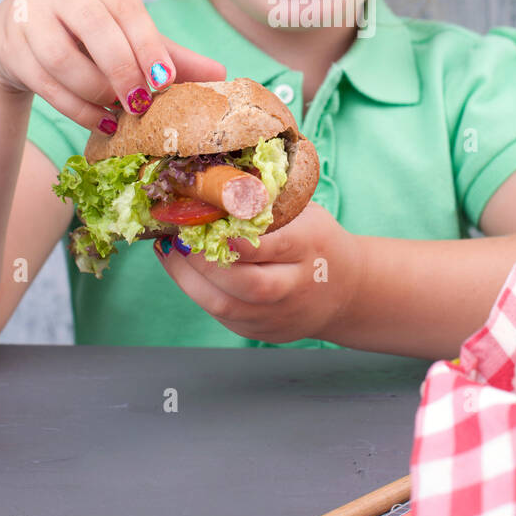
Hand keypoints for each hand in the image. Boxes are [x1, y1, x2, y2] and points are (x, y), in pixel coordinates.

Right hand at [0, 0, 225, 130]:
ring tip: (118, 113)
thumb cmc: (88, 34)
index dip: (148, 46)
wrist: (19, 34)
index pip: (128, 8)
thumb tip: (220, 74)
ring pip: (63, 59)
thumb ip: (169, 55)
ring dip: (95, 93)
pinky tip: (99, 122)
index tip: (166, 83)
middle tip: (142, 104)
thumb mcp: (128, 36)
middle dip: (123, 72)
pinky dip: (76, 108)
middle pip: (95, 29)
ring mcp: (29, 14)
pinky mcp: (10, 45)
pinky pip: (44, 82)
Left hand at [153, 200, 363, 343]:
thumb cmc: (317, 241)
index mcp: (310, 246)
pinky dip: (197, 292)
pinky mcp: (261, 331)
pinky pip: (223, 316)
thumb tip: (212, 184)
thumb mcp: (305, 213)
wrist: (345, 290)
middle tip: (178, 237)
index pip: (268, 245)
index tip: (199, 219)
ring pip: (226, 307)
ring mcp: (279, 315)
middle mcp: (296, 285)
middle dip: (203, 261)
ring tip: (170, 252)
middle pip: (246, 284)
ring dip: (189, 279)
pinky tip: (183, 270)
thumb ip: (266, 204)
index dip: (229, 237)